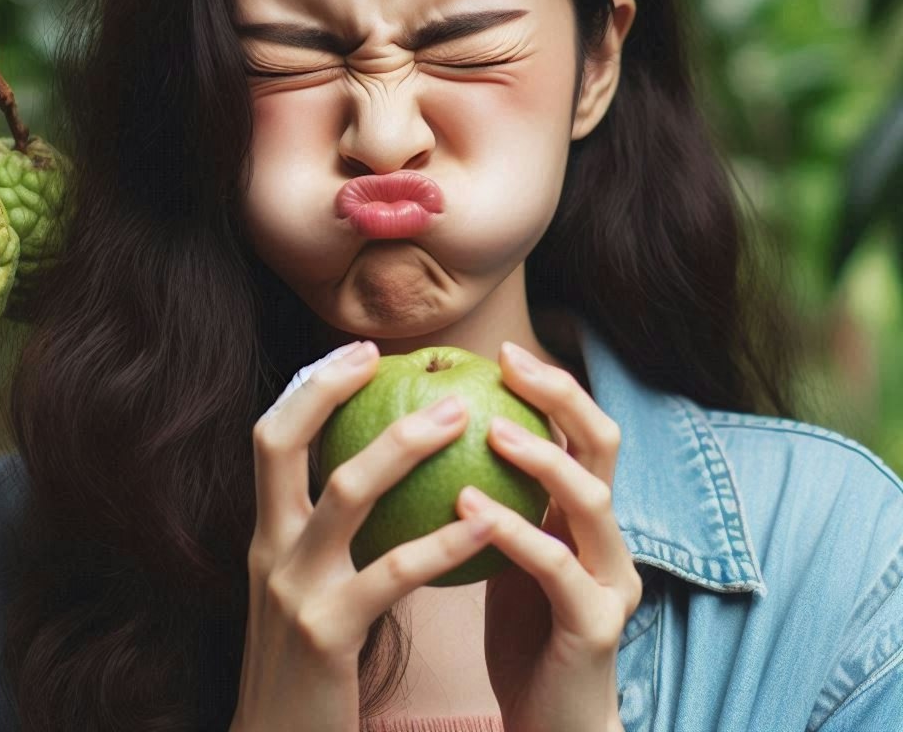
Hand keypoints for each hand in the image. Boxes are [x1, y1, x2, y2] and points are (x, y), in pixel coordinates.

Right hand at [234, 341, 492, 731]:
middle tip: (382, 356)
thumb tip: (380, 480)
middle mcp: (269, 552)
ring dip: (404, 444)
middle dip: (328, 390)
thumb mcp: (305, 591)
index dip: (305, 388)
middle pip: (280, 444)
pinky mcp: (328, 636)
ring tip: (459, 413)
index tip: (352, 354)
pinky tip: (485, 522)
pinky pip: (393, 574)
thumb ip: (329, 538)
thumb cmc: (309, 668)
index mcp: (266, 537)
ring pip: (345, 494)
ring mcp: (294, 593)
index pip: (268, 440)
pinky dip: (442, 541)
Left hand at [454, 341, 640, 731]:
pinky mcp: (597, 626)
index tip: (501, 352)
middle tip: (509, 365)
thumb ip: (494, 494)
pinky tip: (467, 508)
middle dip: (562, 396)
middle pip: (605, 446)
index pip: (583, 430)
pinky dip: (515, 533)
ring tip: (490, 431)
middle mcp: (610, 537)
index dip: (551, 385)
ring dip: (541, 460)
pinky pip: (558, 569)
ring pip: (593, 502)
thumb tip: (435, 434)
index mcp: (586, 514)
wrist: (551, 720)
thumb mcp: (506, 547)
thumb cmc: (521, 626)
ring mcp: (611, 581)